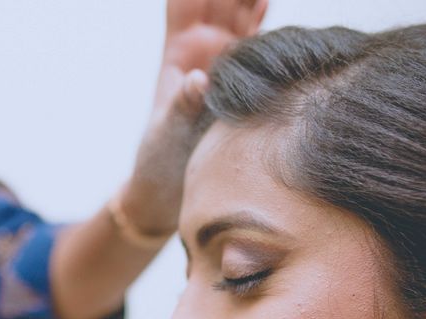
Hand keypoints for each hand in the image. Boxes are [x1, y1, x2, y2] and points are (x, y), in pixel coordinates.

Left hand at [119, 0, 266, 236]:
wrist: (173, 192)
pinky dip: (263, 17)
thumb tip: (200, 80)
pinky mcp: (249, 80)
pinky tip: (266, 1)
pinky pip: (260, 41)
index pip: (185, 3)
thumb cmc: (159, 161)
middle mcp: (206, 51)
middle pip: (220, 1)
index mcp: (180, 51)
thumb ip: (183, 105)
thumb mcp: (167, 132)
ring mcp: (229, 63)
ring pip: (241, 13)